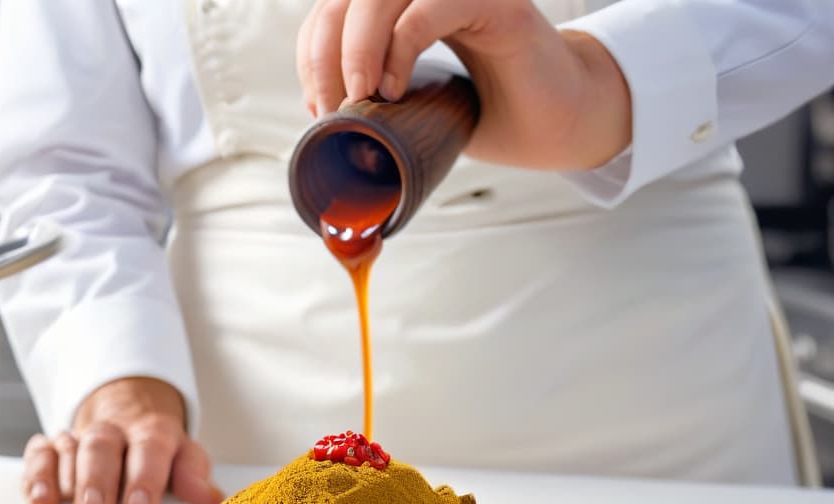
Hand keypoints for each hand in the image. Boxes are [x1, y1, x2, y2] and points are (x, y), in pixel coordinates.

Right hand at [21, 377, 223, 503]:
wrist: (128, 411)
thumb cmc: (158, 450)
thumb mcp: (183, 456)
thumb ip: (193, 475)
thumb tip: (209, 499)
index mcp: (153, 432)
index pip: (150, 448)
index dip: (145, 476)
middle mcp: (115, 432)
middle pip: (102, 446)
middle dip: (97, 478)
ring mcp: (81, 437)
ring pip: (69, 448)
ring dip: (64, 478)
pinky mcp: (52, 447)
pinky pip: (39, 454)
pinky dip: (36, 474)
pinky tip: (40, 499)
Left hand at [296, 0, 631, 169]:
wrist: (555, 126)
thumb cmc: (488, 116)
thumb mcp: (414, 106)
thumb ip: (371, 96)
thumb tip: (321, 113)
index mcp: (405, 4)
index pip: (335, 7)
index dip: (312, 52)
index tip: (319, 105)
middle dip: (326, 53)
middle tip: (332, 108)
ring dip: (356, 47)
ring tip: (359, 97)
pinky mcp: (498, 2)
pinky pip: (429, 6)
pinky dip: (399, 46)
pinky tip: (395, 88)